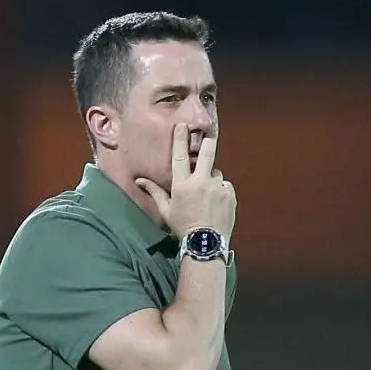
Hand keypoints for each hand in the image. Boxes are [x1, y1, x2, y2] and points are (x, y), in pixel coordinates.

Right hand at [136, 123, 236, 238]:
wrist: (206, 243)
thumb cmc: (182, 227)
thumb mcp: (166, 210)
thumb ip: (155, 192)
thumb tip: (140, 180)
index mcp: (182, 185)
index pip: (179, 156)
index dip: (180, 139)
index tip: (182, 126)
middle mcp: (201, 182)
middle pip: (207, 153)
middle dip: (208, 143)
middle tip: (209, 136)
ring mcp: (217, 187)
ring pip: (215, 173)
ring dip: (211, 178)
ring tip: (207, 195)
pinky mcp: (230, 194)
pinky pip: (225, 185)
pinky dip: (221, 190)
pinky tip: (216, 202)